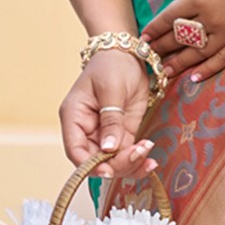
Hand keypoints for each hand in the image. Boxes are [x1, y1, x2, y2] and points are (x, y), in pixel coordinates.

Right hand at [58, 49, 158, 178]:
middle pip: (96, 161)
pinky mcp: (121, 134)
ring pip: (112, 162)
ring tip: (148, 158)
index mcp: (74, 117)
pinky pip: (126, 154)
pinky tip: (150, 160)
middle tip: (140, 155)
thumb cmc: (113, 65)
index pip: (76, 151)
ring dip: (130, 165)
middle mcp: (86, 130)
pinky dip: (138, 159)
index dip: (90, 165)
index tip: (109, 170)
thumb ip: (111, 120)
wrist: (128, 54)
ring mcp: (104, 134)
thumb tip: (108, 149)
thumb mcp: (112, 90)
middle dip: (117, 165)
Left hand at [142, 0, 224, 83]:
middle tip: (147, 59)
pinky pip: (223, 59)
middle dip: (162, 48)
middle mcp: (212, 18)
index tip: (143, 38)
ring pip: (198, 53)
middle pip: (180, 38)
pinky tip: (194, 77)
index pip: (170, 17)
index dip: (155, 29)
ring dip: (178, 63)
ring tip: (164, 72)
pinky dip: (207, 69)